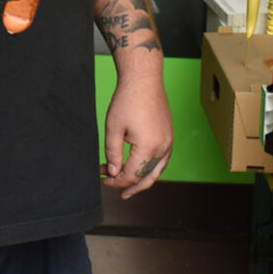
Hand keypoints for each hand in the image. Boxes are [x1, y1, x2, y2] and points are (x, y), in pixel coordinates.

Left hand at [100, 75, 173, 199]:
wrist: (144, 80)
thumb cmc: (127, 101)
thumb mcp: (113, 129)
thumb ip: (112, 154)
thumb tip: (113, 173)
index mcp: (148, 148)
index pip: (131, 175)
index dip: (116, 181)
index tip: (103, 179)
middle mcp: (163, 148)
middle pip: (147, 178)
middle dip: (130, 186)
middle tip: (118, 193)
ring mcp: (169, 142)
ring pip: (157, 171)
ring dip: (143, 180)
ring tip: (130, 187)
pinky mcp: (169, 136)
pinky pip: (163, 160)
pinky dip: (152, 169)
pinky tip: (142, 170)